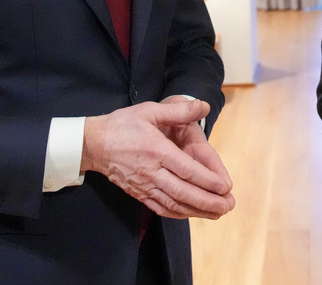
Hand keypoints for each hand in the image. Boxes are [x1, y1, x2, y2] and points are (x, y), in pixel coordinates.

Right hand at [81, 99, 234, 219]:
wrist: (94, 144)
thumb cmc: (123, 125)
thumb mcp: (150, 110)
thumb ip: (178, 110)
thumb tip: (203, 105)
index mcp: (157, 150)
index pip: (187, 170)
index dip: (207, 181)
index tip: (225, 187)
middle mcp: (152, 172)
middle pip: (183, 192)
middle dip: (208, 201)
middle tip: (228, 206)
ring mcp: (144, 185)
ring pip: (173, 204)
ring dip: (197, 211)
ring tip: (216, 213)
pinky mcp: (138, 194)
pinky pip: (160, 208)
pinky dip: (178, 214)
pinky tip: (191, 214)